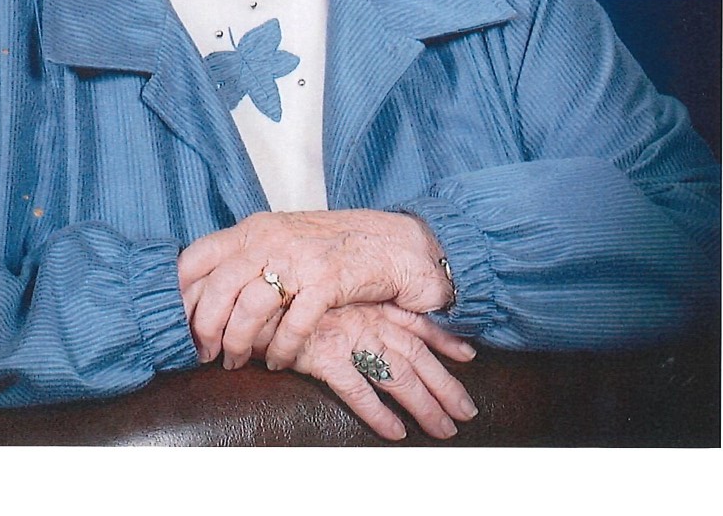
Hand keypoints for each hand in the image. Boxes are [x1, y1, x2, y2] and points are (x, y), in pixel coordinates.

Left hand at [178, 209, 452, 370]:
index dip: (180, 292)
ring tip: (236, 363)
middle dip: (204, 328)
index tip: (172, 323)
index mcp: (256, 228)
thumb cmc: (335, 248)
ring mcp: (300, 259)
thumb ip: (249, 259)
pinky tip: (276, 362)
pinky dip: (279, 350)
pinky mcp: (327, 282)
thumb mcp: (283, 241)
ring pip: (250, 308)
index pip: (199, 255)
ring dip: (237, 344)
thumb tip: (206, 293)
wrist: (394, 243)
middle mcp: (272, 239)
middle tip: (203, 354)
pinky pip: (292, 325)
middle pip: (218, 287)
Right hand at [266, 302, 477, 441]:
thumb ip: (352, 307)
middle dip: (445, 385)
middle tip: (466, 412)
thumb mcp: (329, 292)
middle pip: (415, 356)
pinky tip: (396, 432)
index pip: (415, 322)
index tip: (468, 356)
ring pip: (397, 375)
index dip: (444, 339)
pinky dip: (379, 413)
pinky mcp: (325, 356)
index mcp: (369, 302)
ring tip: (443, 430)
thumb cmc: (291, 294)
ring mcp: (348, 337)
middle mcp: (366, 319)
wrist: (254, 290)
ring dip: (423, 405)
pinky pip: (359, 390)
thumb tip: (371, 325)